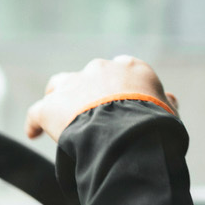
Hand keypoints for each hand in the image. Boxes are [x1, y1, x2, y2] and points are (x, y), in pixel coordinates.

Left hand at [24, 55, 175, 142]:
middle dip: (89, 92)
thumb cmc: (155, 127)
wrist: (129, 135)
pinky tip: (34, 133)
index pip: (123, 71)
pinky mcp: (52, 106)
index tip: (120, 100)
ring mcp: (74, 85)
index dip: (119, 86)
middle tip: (92, 114)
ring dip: (59, 98)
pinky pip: (37, 113)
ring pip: (60, 86)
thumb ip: (165, 103)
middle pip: (90, 77)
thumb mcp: (170, 114)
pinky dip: (35, 123)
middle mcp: (101, 69)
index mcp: (131, 68)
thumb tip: (169, 98)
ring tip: (60, 116)